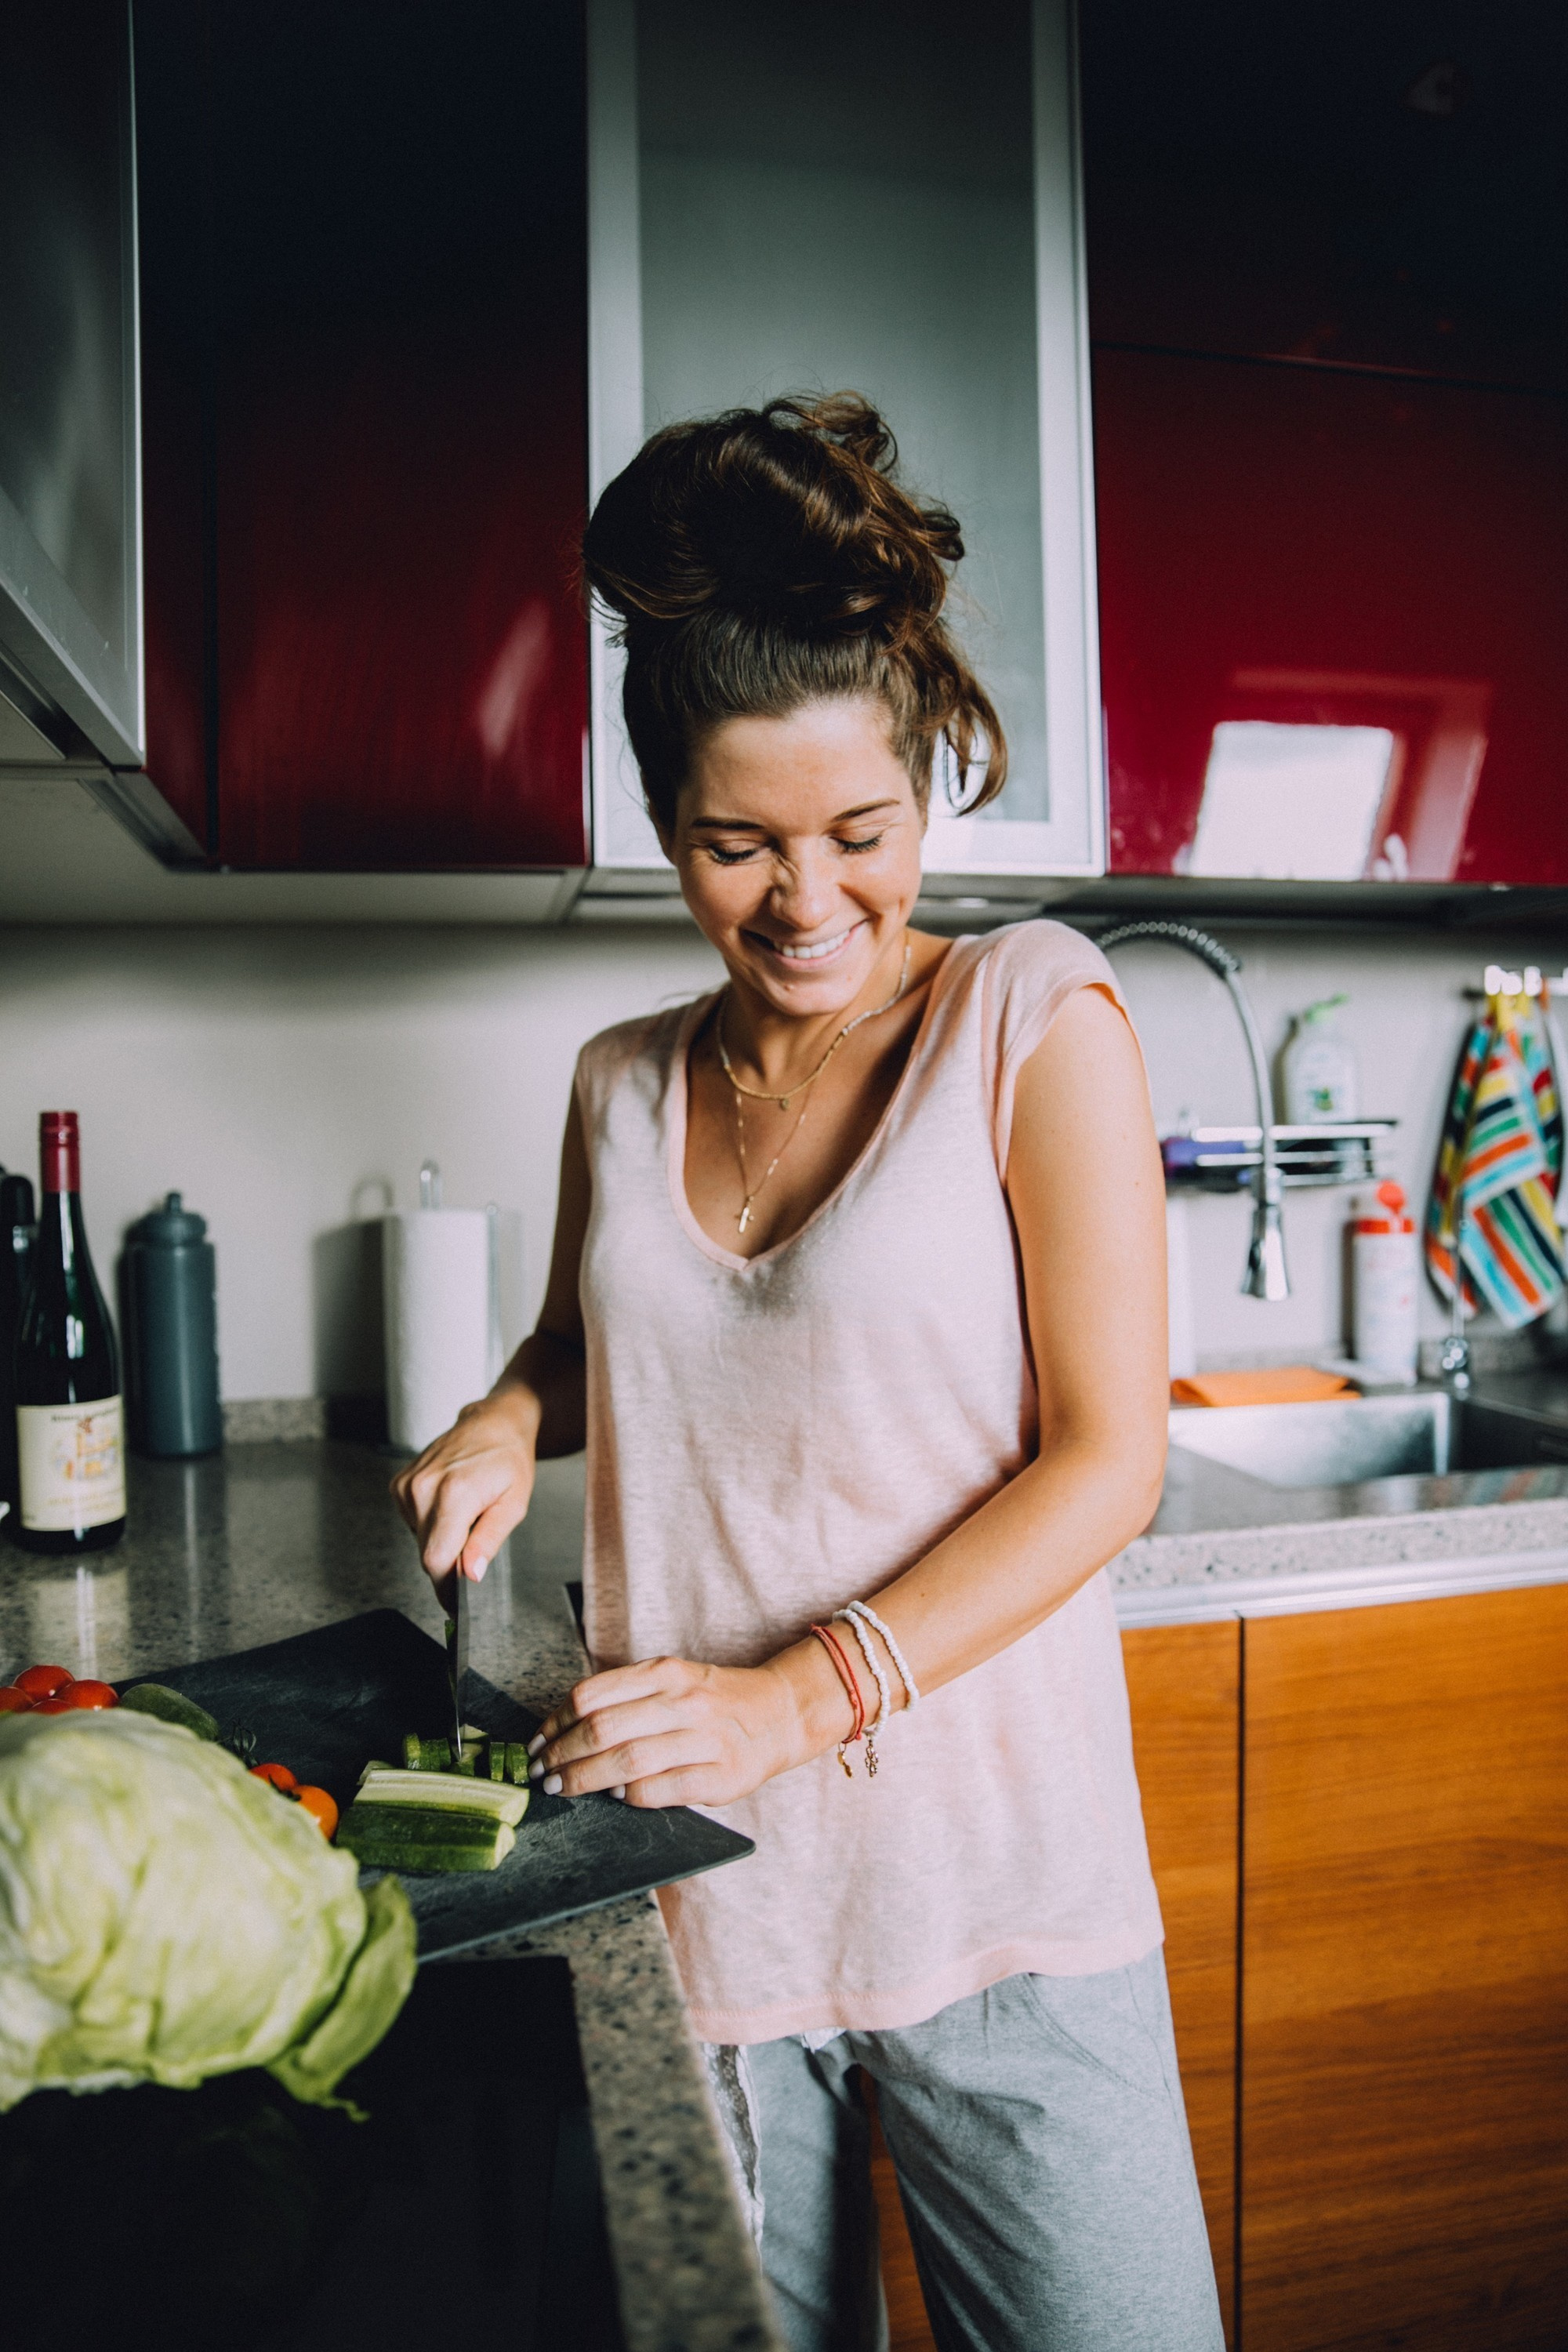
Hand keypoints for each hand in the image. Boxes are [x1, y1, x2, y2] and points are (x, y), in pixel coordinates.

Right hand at [390, 1387, 538, 1584]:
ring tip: (465, 1514)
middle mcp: (424, 1488)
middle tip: (474, 1549)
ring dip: (442, 1539)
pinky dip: (431, 1523)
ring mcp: (408, 1484)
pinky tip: (449, 1504)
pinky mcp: (400, 1484)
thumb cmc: (508, 1460)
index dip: (445, 1588)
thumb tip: (471, 1574)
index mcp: (454, 1494)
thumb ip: (488, 1541)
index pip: (437, 1558)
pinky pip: (412, 1522)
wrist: (492, 1424)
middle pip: (426, 1553)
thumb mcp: (513, 1505)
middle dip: (449, 1562)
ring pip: (419, 1540)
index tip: (455, 1603)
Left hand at [529, 1645, 846, 1808]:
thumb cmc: (714, 1701)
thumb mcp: (672, 1679)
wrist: (781, 1713)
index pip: (591, 1695)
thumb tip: (564, 1728)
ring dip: (584, 1780)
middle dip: (561, 1756)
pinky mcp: (721, 1777)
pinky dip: (629, 1797)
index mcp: (665, 1672)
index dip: (555, 1722)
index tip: (537, 1743)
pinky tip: (614, 1797)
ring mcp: (705, 1739)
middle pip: (602, 1730)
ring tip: (562, 1788)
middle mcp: (684, 1701)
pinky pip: (660, 1790)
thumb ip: (626, 1696)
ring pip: (626, 1762)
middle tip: (541, 1773)